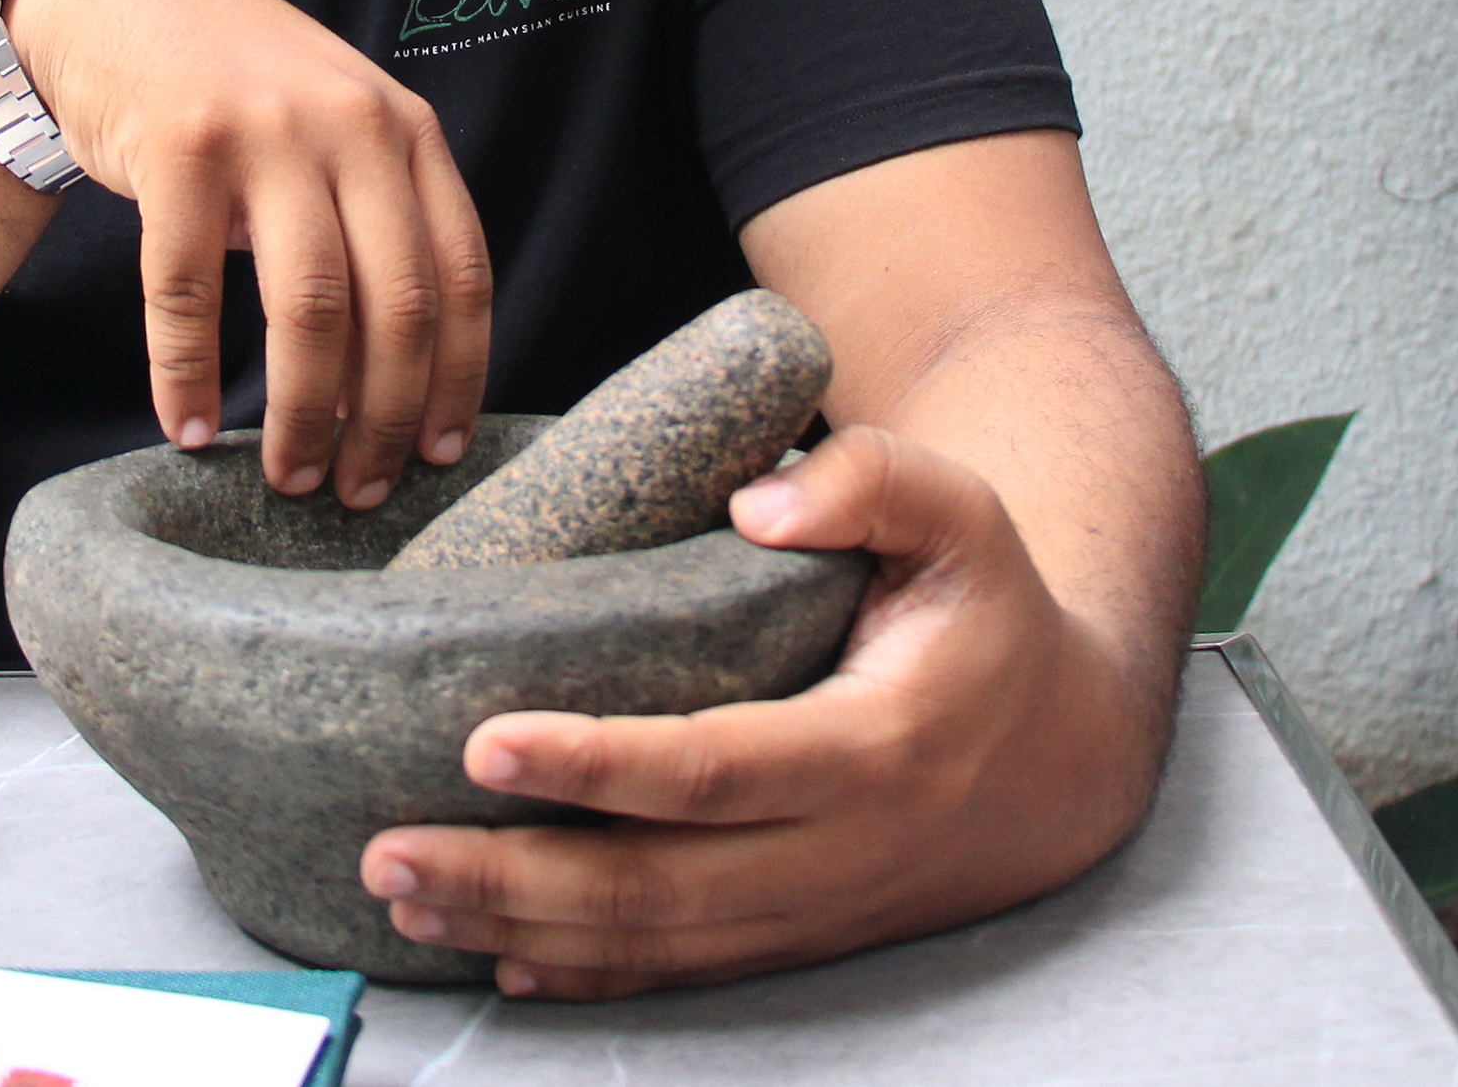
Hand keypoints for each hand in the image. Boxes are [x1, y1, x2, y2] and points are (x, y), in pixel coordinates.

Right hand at [4, 0, 493, 506]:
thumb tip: (404, 374)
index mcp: (406, 131)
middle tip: (360, 490)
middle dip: (383, 418)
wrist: (119, 5)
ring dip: (300, 413)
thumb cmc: (240, 90)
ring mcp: (265, 133)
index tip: (441, 453)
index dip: (456, 377)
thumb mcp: (337, 126)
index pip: (460, 274)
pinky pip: (187, 291)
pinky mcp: (178, 149)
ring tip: (289, 476)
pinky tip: (188, 428)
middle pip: (394, 306)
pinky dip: (185, 375)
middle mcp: (351, 127)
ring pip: (307, 310)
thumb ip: (380, 214)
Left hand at [356, 426, 1164, 997]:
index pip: (717, 770)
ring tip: (402, 897)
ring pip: (655, 946)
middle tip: (388, 849)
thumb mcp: (964, 517)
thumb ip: (874, 482)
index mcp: (877, 748)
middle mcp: (841, 852)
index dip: (597, 767)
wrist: (1068, 753)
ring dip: (523, 933)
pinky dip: (586, 975)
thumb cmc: (989, 613)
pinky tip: (498, 961)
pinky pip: (681, 972)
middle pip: (658, 887)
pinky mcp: (799, 937)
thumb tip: (759, 499)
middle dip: (514, 878)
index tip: (484, 742)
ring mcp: (815, 911)